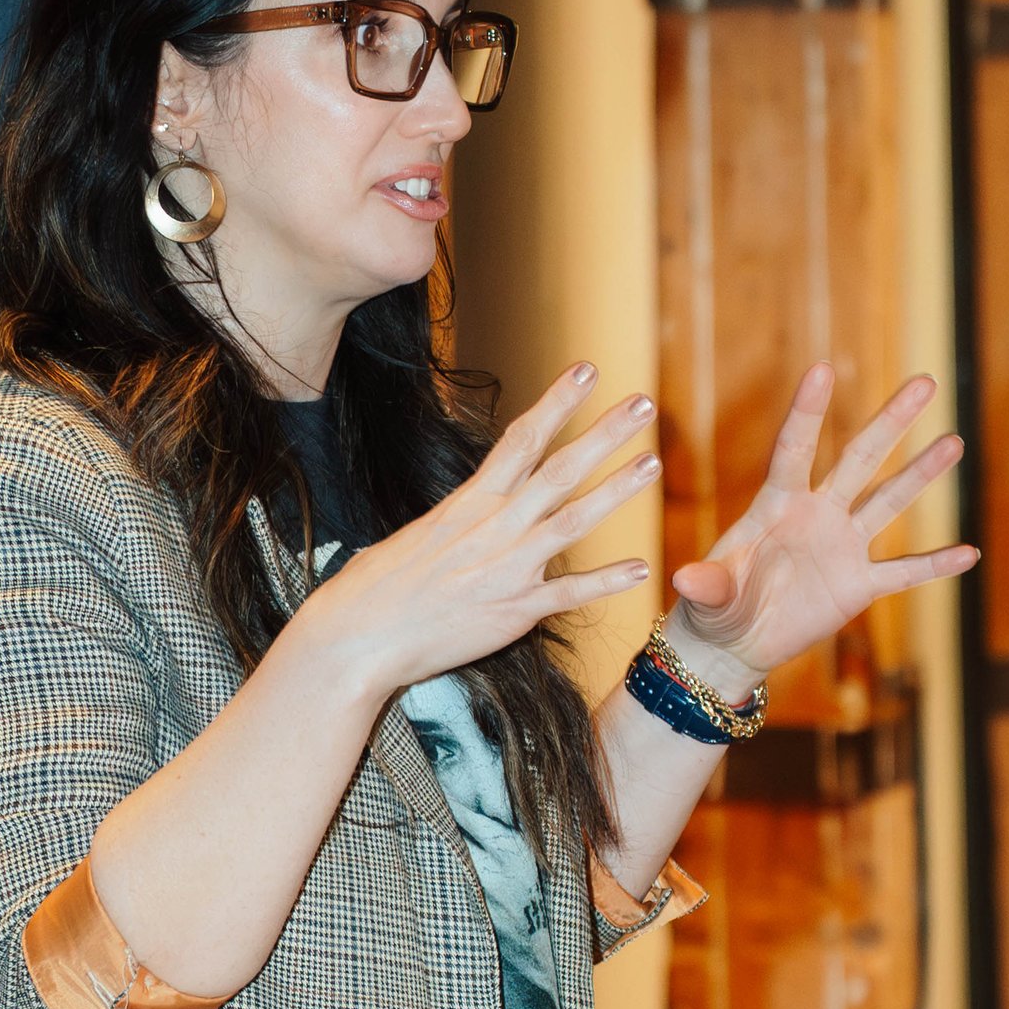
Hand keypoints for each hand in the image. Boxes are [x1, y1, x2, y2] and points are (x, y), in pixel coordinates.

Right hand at [301, 363, 658, 702]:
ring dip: (616, 490)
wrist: (356, 637)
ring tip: (651, 463)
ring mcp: (507, 568)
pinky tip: (640, 569)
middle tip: (643, 403)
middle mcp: (493, 528)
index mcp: (467, 504)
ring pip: (573, 520)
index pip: (521, 440)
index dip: (558, 403)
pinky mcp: (513, 612)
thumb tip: (469, 514)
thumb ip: (454, 523)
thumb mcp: (413, 538)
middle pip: (558, 470)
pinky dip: (606, 581)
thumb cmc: (373, 589)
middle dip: (604, 433)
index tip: (587, 371)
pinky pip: (569, 594)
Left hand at [666, 366, 975, 694]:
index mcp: (775, 505)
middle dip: (891, 422)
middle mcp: (816, 514)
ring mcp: (841, 547)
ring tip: (954, 442)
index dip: (807, 412)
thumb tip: (686, 580)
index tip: (822, 369)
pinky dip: (934, 566)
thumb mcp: (707, 596)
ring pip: (888, 502)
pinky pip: (903, 573)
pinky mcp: (857, 585)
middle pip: (859, 459)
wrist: (734, 642)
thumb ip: (707, 585)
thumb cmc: (713, 607)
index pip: (794, 449)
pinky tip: (969, 553)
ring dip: (921, 475)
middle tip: (925, 382)